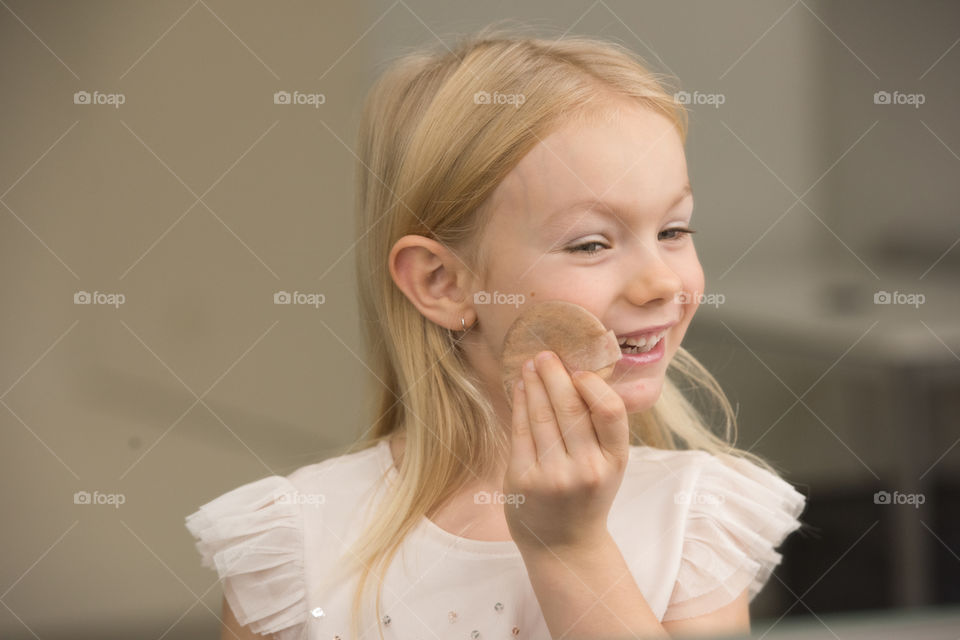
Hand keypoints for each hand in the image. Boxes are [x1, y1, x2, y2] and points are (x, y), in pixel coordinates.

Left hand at [502, 350, 629, 554]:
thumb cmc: (588, 495)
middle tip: (545, 353)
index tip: (578, 368)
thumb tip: (577, 372)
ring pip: (542, 415)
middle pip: (570, 407)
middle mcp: (586, 469)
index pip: (610, 412)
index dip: (592, 384)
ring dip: (534, 383)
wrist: (564, 545)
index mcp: (615, 461)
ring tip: (529, 364)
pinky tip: (520, 389)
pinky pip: (520, 432)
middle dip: (555, 374)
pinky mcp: (523, 481)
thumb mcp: (608, 465)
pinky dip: (520, 404)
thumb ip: (599, 427)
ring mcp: (553, 476)